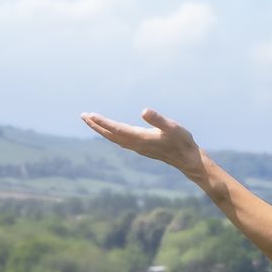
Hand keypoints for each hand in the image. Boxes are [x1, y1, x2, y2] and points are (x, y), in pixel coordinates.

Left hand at [79, 107, 203, 176]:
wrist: (188, 160)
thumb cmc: (182, 142)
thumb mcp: (173, 127)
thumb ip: (158, 119)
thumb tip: (143, 111)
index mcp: (141, 138)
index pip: (117, 129)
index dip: (103, 122)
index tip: (90, 115)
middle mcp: (136, 144)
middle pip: (111, 135)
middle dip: (96, 126)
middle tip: (83, 116)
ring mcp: (138, 148)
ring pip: (114, 139)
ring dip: (102, 130)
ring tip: (91, 122)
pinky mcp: (142, 148)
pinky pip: (121, 141)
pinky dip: (111, 135)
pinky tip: (111, 132)